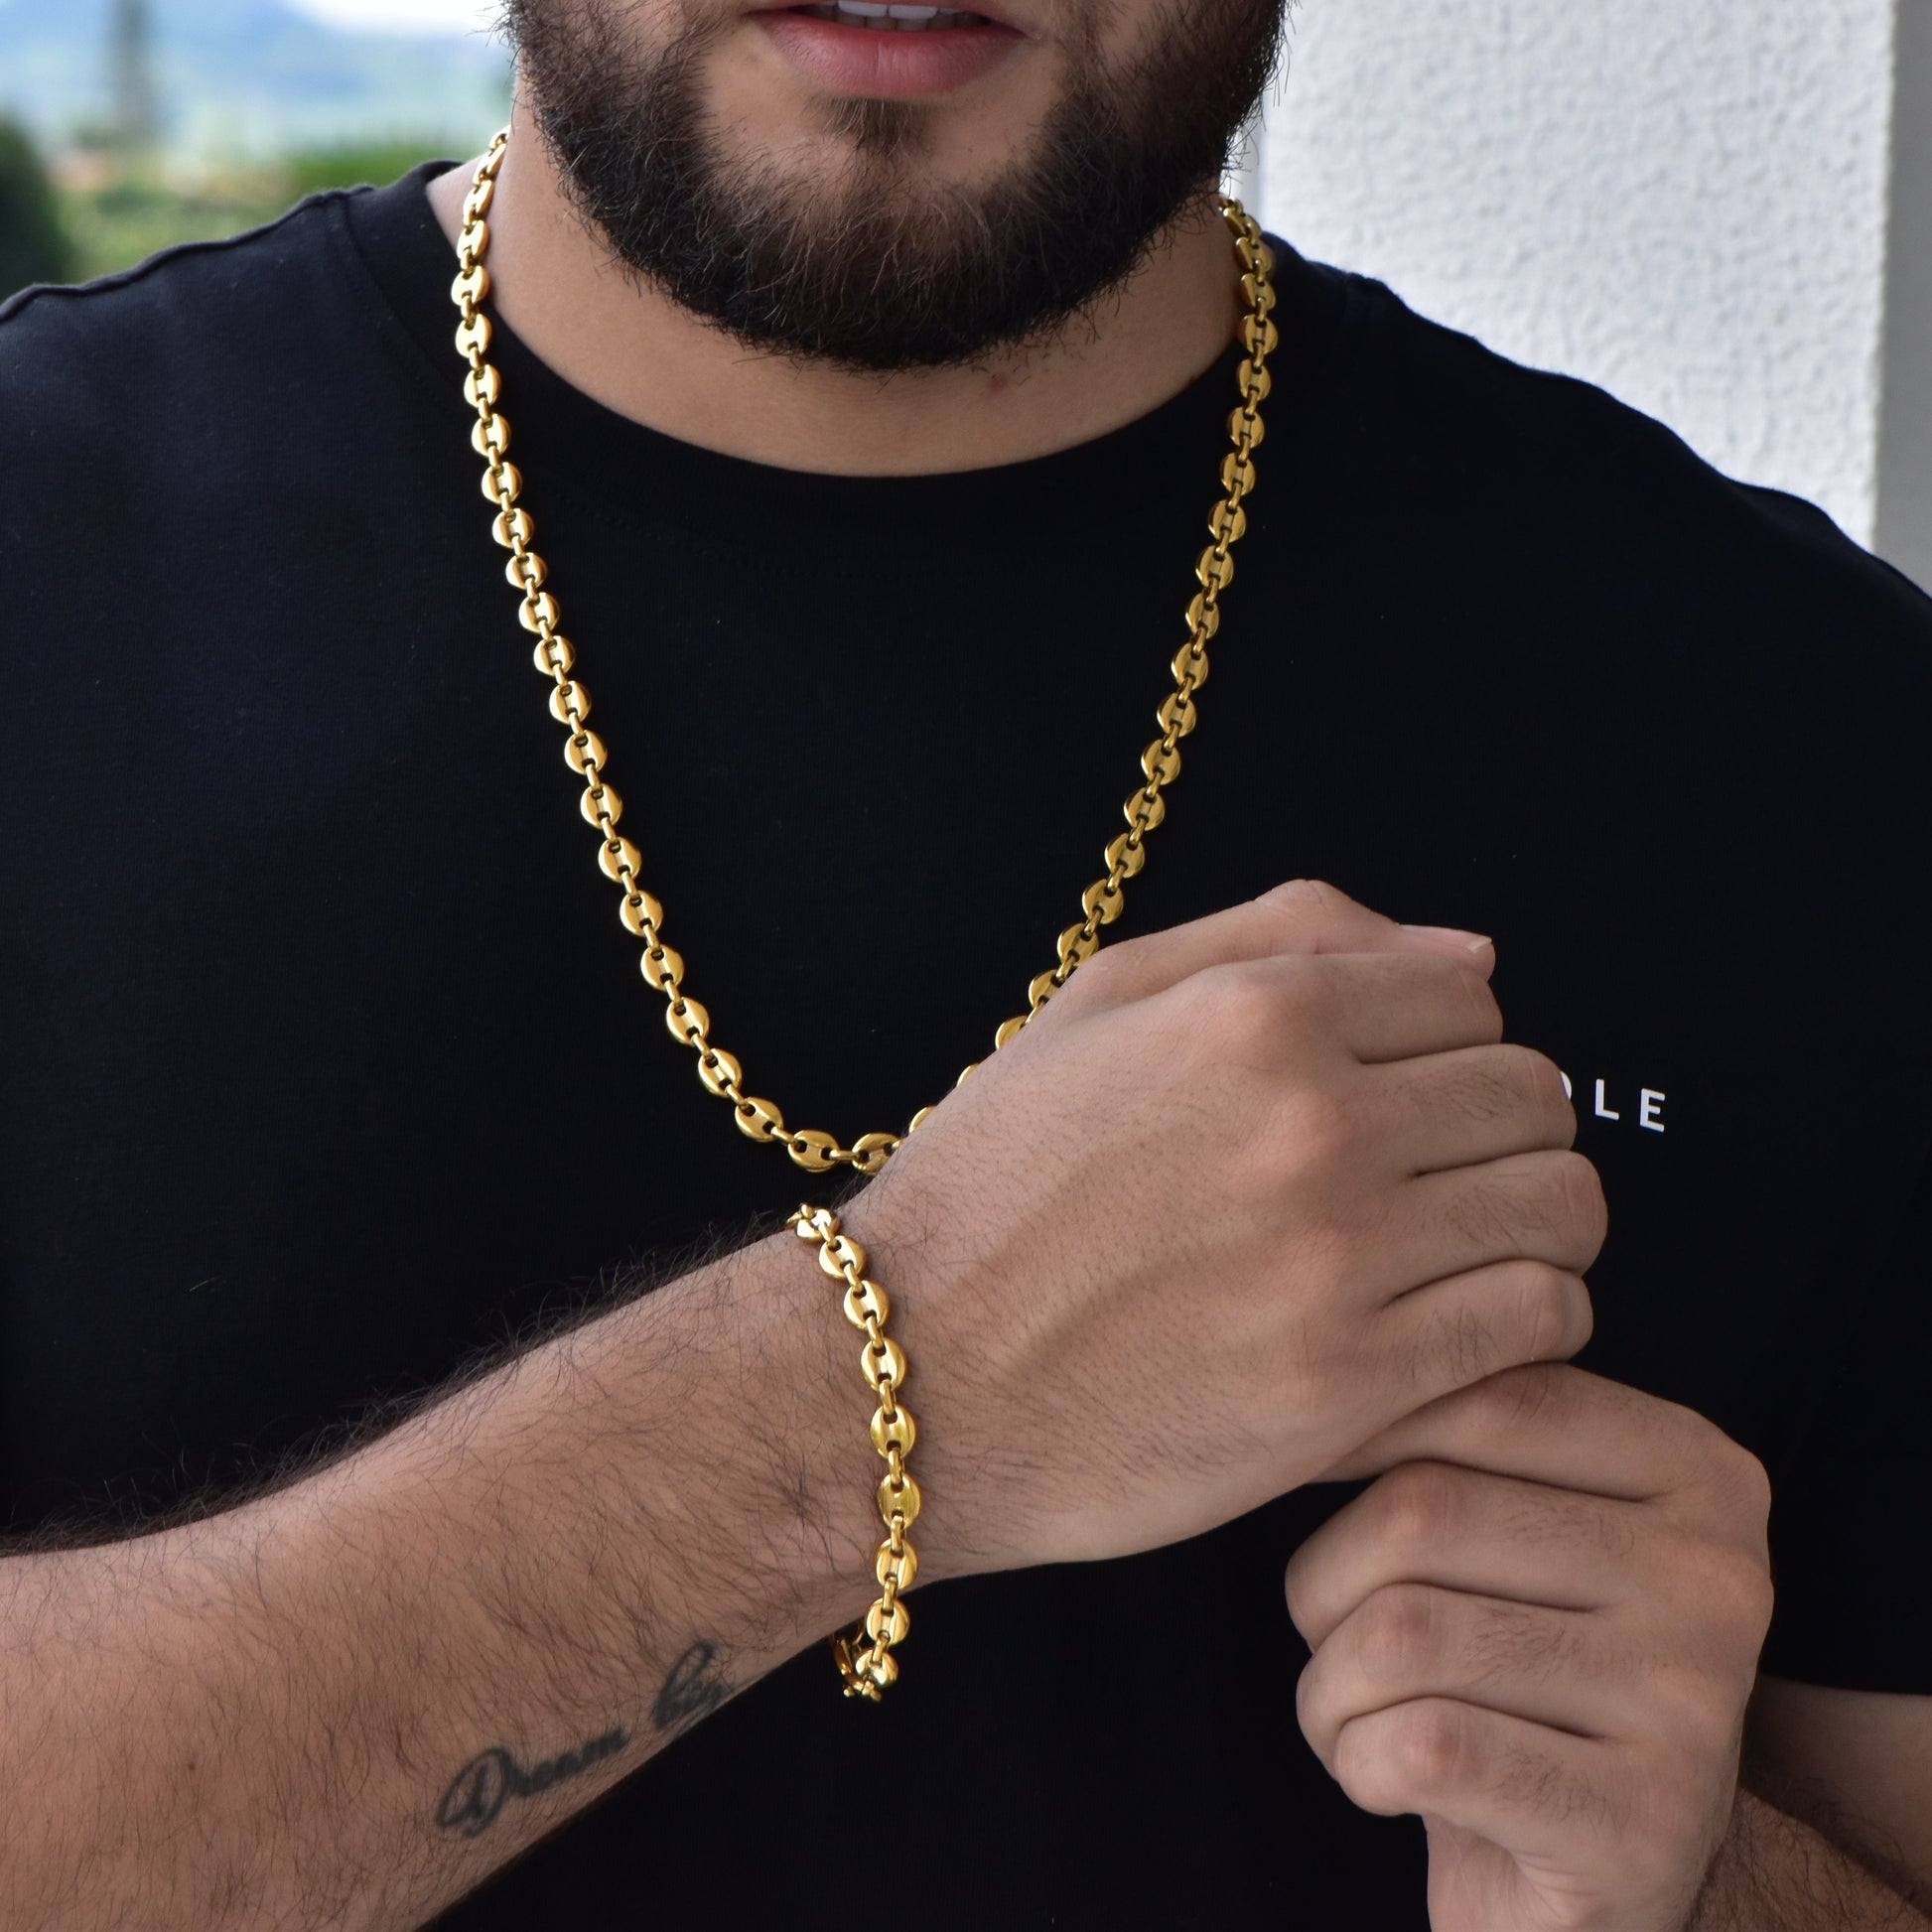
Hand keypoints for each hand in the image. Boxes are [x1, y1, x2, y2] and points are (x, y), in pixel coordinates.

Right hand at [848, 880, 1605, 1577]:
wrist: (912, 1367)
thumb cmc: (999, 1184)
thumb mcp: (1098, 1007)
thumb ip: (1280, 941)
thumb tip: (1465, 956)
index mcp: (1255, 1015)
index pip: (1471, 995)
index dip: (1450, 1047)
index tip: (1409, 1099)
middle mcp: (1313, 1121)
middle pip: (1533, 1095)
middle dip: (1501, 1132)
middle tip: (1439, 1182)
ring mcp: (1338, 1257)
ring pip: (1561, 1208)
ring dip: (1531, 1226)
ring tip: (1462, 1254)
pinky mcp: (1350, 1386)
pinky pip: (1540, 1323)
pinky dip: (1527, 1322)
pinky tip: (1456, 1330)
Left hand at [1288, 1365, 1774, 1931]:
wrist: (1603, 1869)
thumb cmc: (1525, 1662)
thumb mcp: (1524, 1522)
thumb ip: (1463, 1432)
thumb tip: (1329, 1369)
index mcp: (1699, 1471)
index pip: (1489, 1397)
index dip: (1361, 1431)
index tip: (1308, 1474)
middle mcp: (1718, 1577)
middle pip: (1422, 1513)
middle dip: (1323, 1580)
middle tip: (1326, 1633)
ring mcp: (1692, 1706)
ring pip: (1402, 1633)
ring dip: (1329, 1685)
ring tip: (1349, 1710)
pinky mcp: (1641, 1827)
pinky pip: (1422, 1749)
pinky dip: (1358, 1761)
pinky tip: (1383, 1775)